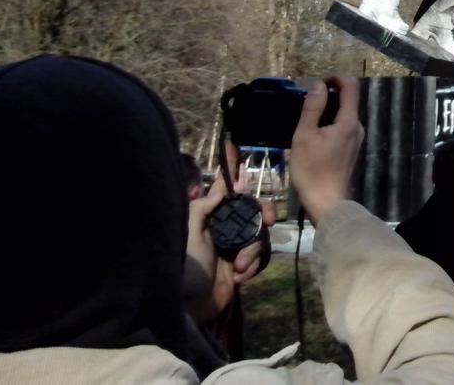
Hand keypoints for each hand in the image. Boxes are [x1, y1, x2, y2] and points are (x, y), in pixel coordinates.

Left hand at [184, 143, 275, 323]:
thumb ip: (202, 208)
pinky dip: (253, 266)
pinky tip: (240, 276)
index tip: (233, 145)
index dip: (230, 169)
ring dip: (253, 251)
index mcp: (210, 218)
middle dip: (262, 213)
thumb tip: (221, 192)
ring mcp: (235, 248)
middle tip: (267, 221)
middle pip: (253, 209)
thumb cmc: (185, 268)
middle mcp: (225, 229)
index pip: (223, 189)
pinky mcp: (243, 267)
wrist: (189, 308)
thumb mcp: (187, 233)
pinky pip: (260, 257)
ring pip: (260, 235)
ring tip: (239, 267)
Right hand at [291, 76, 362, 224]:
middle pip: (349, 100)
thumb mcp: (305, 136)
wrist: (326, 202)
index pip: (351, 87)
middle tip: (307, 101)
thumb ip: (312, 108)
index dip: (336, 78)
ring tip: (307, 118)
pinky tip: (314, 133)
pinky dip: (330, 122)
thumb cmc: (312, 169)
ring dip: (328, 109)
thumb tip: (319, 85)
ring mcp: (356, 140)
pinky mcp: (351, 149)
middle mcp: (357, 128)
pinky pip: (343, 127)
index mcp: (349, 122)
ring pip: (345, 114)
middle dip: (330, 94)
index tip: (318, 82)